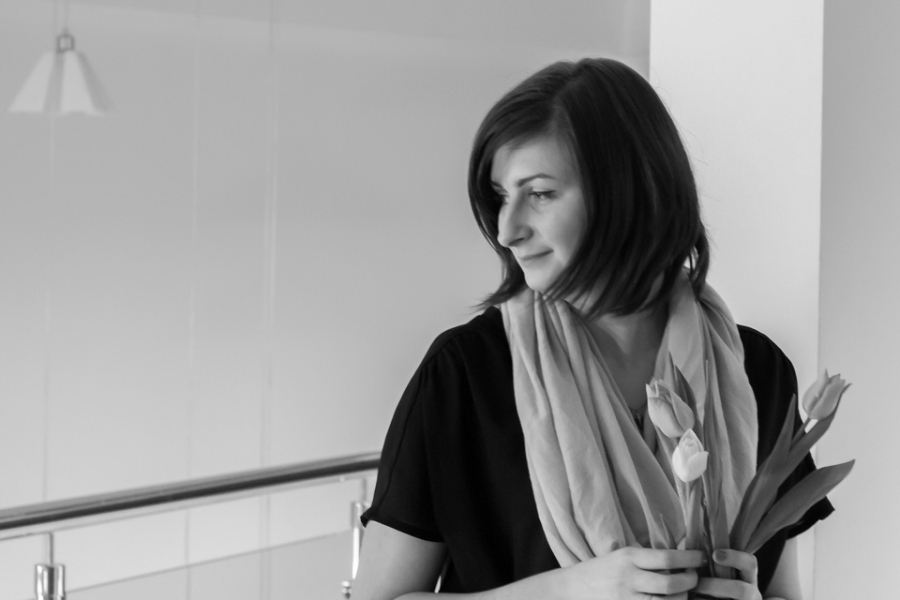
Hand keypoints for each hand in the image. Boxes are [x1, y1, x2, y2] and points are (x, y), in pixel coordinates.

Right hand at [559, 546, 704, 599]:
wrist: (572, 589)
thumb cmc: (601, 570)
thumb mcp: (621, 556)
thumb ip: (648, 559)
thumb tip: (682, 556)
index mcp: (628, 557)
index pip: (667, 558)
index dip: (689, 559)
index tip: (700, 557)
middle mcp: (628, 578)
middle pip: (671, 585)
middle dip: (690, 582)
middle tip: (695, 577)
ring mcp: (627, 599)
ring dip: (682, 598)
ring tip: (684, 591)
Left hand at [693, 549, 761, 599]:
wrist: (722, 598)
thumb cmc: (712, 587)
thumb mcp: (715, 573)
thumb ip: (708, 561)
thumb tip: (689, 539)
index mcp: (748, 578)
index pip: (750, 563)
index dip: (735, 557)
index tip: (714, 555)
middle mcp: (753, 594)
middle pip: (743, 590)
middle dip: (717, 586)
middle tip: (696, 584)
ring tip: (692, 597)